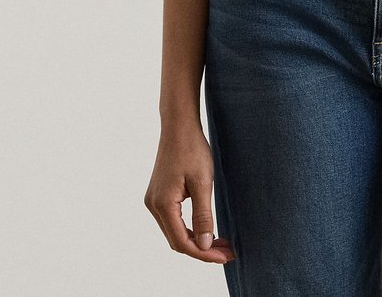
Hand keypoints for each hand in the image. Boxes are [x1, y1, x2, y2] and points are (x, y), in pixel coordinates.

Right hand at [144, 122, 235, 265]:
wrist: (179, 125)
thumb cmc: (192, 149)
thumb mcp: (202, 182)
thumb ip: (203, 215)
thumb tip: (205, 245)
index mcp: (162, 204)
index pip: (182, 242)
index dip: (205, 254)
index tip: (226, 257)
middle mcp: (153, 205)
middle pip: (177, 240)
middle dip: (203, 249)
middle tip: (228, 252)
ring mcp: (154, 200)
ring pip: (175, 232)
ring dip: (197, 240)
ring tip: (221, 243)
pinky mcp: (159, 194)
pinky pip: (173, 220)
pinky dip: (189, 228)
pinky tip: (206, 229)